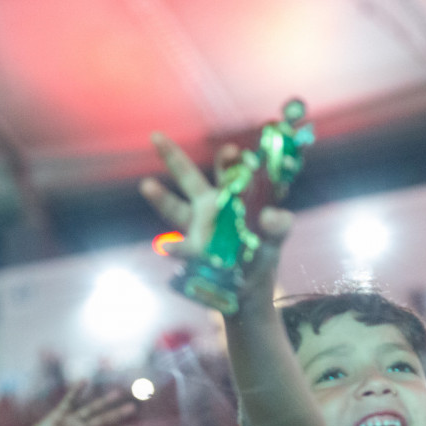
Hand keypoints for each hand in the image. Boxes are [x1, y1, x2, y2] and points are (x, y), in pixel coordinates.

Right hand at [59, 388, 137, 425]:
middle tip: (133, 407)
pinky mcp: (59, 415)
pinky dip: (75, 392)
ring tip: (118, 393)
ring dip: (104, 402)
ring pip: (91, 409)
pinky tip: (84, 381)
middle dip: (117, 414)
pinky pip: (68, 401)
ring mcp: (71, 421)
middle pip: (103, 420)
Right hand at [140, 134, 293, 309]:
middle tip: (156, 136)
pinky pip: (182, 249)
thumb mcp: (274, 241)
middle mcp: (209, 208)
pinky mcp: (192, 254)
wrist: (248, 289)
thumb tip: (273, 216)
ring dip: (161, 197)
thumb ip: (279, 227)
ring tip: (147, 184)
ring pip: (175, 209)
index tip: (233, 151)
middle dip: (173, 157)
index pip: (228, 172)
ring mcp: (197, 230)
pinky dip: (176, 248)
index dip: (229, 159)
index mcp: (231, 198)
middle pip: (188, 178)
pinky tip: (169, 247)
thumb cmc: (261, 256)